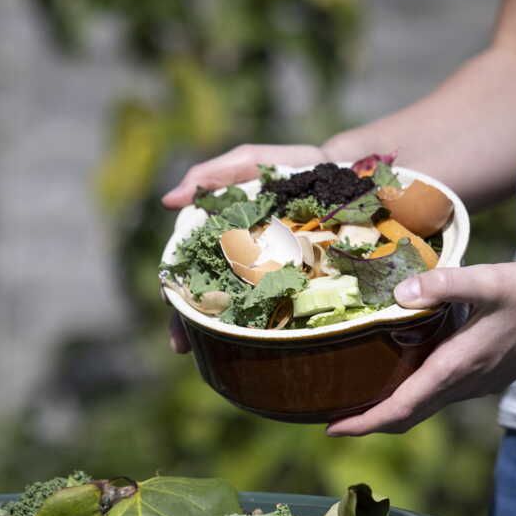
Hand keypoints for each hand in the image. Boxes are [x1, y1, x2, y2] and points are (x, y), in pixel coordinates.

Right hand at [164, 143, 329, 352]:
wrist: (347, 176)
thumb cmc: (291, 169)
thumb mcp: (248, 163)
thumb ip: (210, 176)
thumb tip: (167, 200)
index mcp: (224, 242)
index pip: (191, 273)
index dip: (176, 296)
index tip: (171, 312)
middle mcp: (244, 265)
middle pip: (210, 300)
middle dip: (192, 325)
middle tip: (184, 344)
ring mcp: (273, 280)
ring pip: (241, 313)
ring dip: (222, 336)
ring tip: (211, 352)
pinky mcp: (304, 287)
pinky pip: (285, 312)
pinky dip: (270, 333)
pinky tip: (262, 348)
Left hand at [326, 262, 515, 435]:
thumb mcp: (490, 280)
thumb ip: (444, 284)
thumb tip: (400, 293)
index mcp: (457, 367)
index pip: (401, 409)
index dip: (364, 423)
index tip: (331, 428)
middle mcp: (464, 384)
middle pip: (407, 416)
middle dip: (368, 423)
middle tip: (331, 419)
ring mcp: (476, 384)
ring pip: (424, 407)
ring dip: (389, 410)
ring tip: (356, 397)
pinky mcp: (484, 375)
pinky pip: (438, 395)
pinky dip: (411, 395)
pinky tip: (399, 373)